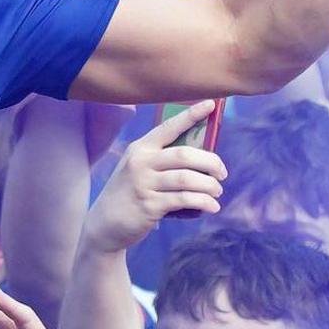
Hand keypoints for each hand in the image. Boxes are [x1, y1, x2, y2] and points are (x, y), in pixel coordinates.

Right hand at [82, 103, 222, 251]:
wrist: (105, 224)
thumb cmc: (131, 193)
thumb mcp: (139, 169)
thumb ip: (163, 161)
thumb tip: (203, 158)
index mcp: (140, 148)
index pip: (168, 127)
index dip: (191, 114)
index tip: (211, 104)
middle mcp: (140, 162)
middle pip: (184, 155)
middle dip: (210, 162)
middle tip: (222, 173)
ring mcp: (144, 184)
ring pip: (187, 178)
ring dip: (209, 185)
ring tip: (217, 192)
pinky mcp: (149, 206)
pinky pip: (184, 200)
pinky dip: (203, 202)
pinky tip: (212, 206)